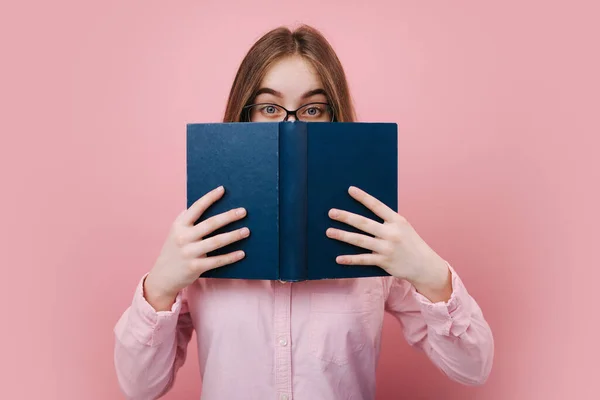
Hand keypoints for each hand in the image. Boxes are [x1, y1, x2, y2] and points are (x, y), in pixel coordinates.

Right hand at [144, 185, 249, 309]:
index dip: (209, 198)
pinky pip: (216, 260)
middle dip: (228, 216)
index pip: (196, 207)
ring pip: (216, 241)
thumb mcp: (176, 232)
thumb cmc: (175, 250)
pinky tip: (241, 253)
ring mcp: (189, 252)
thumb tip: (209, 205)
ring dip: (233, 235)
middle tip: (243, 211)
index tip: (223, 189)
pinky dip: (230, 257)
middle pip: (210, 224)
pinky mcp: (195, 267)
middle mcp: (183, 237)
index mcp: (179, 225)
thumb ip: (189, 220)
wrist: (162, 276)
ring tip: (246, 231)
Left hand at [326, 186, 451, 301]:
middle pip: (364, 223)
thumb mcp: (403, 227)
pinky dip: (350, 259)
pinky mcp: (384, 262)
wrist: (424, 265)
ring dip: (343, 236)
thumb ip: (387, 221)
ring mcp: (387, 248)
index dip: (363, 197)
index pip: (377, 206)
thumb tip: (364, 214)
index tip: (350, 190)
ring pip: (360, 240)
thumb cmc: (410, 243)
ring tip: (329, 232)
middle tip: (331, 212)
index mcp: (396, 221)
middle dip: (346, 217)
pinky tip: (339, 259)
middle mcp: (391, 233)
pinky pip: (364, 259)